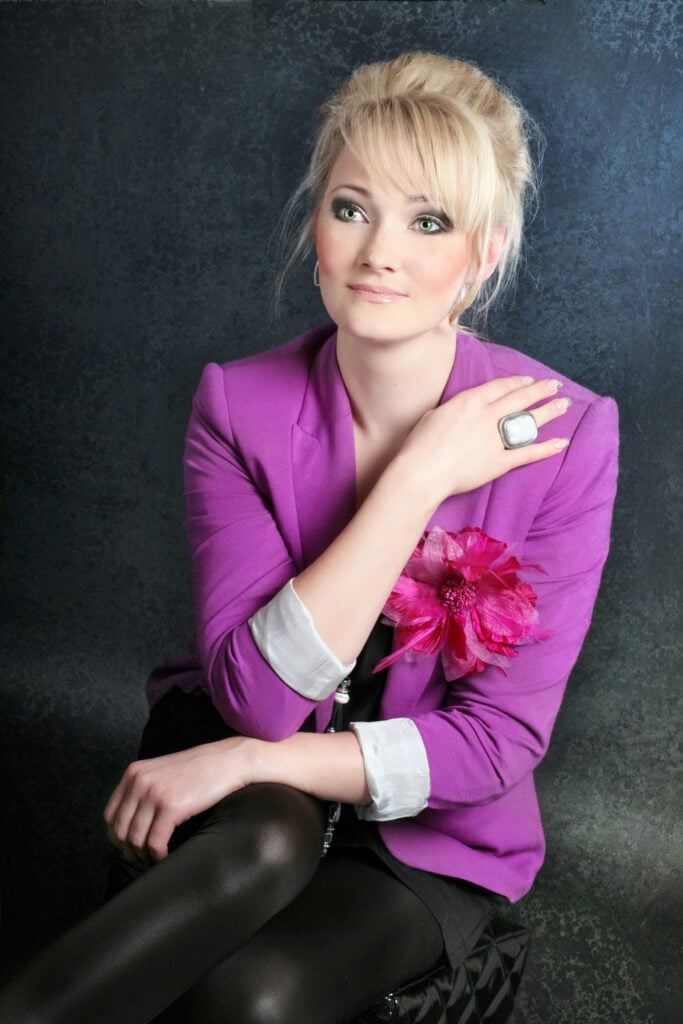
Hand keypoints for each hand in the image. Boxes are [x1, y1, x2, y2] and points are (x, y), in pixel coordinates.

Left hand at [103, 736, 255, 864]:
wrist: (228, 761)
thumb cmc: (199, 770)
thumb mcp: (162, 772)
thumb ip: (143, 789)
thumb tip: (131, 823)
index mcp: (134, 773)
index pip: (110, 815)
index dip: (117, 837)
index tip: (129, 847)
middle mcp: (139, 781)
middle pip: (119, 829)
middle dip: (129, 850)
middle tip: (142, 859)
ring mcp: (154, 793)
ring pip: (135, 839)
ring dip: (143, 856)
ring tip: (154, 859)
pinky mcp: (171, 806)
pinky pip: (155, 842)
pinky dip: (158, 855)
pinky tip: (166, 856)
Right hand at [398, 375, 569, 506]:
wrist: (421, 472)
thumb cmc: (419, 446)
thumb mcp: (433, 417)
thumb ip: (452, 411)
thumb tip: (459, 413)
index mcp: (469, 401)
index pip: (500, 387)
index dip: (517, 382)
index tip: (529, 380)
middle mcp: (486, 416)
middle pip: (520, 398)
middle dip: (540, 390)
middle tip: (555, 385)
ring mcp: (494, 438)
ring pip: (528, 421)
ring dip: (548, 412)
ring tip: (564, 404)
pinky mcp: (499, 462)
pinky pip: (528, 453)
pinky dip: (546, 448)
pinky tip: (561, 442)